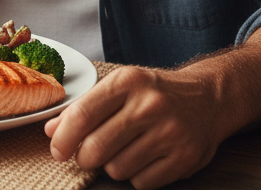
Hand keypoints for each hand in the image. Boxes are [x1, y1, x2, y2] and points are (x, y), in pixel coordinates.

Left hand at [44, 65, 228, 189]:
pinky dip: (137, 176)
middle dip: (85, 157)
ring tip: (125, 149)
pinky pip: (141, 183)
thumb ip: (84, 107)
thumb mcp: (120, 87)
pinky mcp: (186, 157)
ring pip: (116, 169)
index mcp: (128, 81)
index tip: (57, 150)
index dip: (62, 139)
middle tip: (89, 153)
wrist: (209, 98)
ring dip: (113, 166)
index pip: (82, 115)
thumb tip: (51, 131)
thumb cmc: (154, 93)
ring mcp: (170, 132)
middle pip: (95, 148)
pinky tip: (146, 158)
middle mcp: (150, 105)